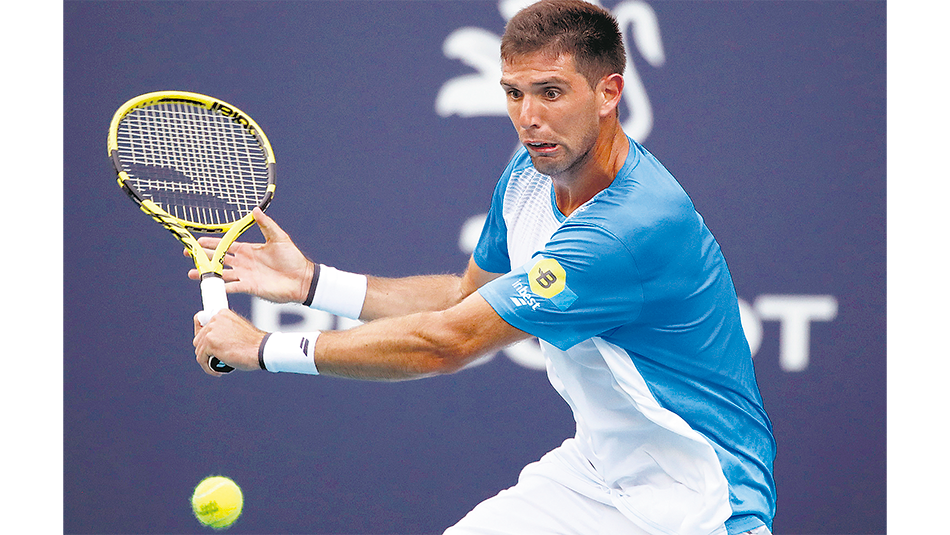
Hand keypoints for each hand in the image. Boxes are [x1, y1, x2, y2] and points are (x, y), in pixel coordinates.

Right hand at [186, 208, 314, 302]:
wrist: (302, 279)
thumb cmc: (293, 258)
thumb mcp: (279, 238)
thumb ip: (266, 225)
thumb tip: (255, 210)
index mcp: (249, 250)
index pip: (226, 245)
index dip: (212, 243)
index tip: (197, 241)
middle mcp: (244, 263)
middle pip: (219, 259)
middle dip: (203, 257)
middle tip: (188, 254)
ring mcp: (245, 275)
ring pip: (221, 274)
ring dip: (207, 274)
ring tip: (192, 274)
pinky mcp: (249, 287)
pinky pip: (231, 287)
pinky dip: (221, 287)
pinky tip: (210, 287)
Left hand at [193, 309, 266, 375]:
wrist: (261, 349)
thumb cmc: (253, 344)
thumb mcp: (237, 330)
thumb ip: (224, 330)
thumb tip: (212, 340)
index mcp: (222, 313)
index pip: (200, 321)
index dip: (202, 335)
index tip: (207, 345)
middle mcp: (215, 319)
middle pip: (198, 338)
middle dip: (205, 350)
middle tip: (215, 358)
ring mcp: (211, 331)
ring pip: (199, 350)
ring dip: (206, 360)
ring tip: (218, 366)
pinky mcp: (210, 343)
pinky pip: (201, 359)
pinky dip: (207, 367)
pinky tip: (217, 371)